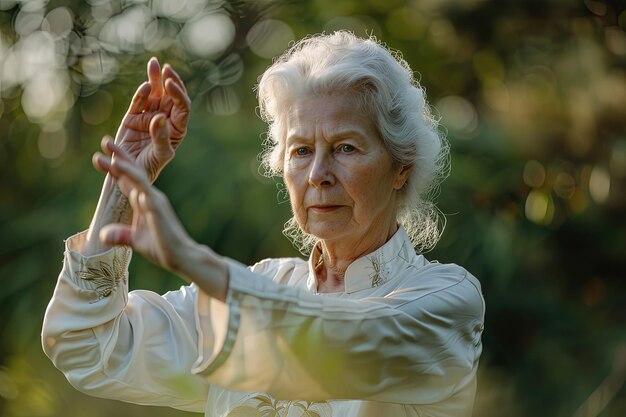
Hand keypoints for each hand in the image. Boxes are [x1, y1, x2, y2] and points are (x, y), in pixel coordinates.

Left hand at [94, 129, 192, 272]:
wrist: (181, 257)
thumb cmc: (162, 248)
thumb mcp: (135, 241)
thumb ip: (120, 235)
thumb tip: (102, 235)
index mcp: (144, 202)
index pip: (127, 182)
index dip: (115, 169)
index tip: (101, 157)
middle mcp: (150, 196)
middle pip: (132, 172)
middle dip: (119, 156)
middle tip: (106, 140)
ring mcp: (154, 199)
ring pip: (136, 174)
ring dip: (121, 160)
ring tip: (108, 148)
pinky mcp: (156, 205)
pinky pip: (142, 186)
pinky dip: (130, 175)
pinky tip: (119, 165)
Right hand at [114, 57, 190, 181]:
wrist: (128, 174)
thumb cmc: (150, 167)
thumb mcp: (160, 154)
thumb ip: (161, 137)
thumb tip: (159, 118)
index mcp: (177, 128)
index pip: (182, 106)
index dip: (178, 93)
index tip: (170, 84)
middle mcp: (165, 119)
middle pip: (169, 96)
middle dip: (168, 81)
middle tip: (166, 69)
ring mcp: (149, 116)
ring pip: (154, 94)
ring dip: (154, 79)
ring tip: (154, 63)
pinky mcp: (133, 117)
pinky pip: (139, 102)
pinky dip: (141, 93)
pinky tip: (145, 84)